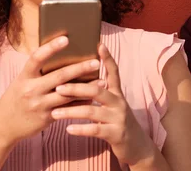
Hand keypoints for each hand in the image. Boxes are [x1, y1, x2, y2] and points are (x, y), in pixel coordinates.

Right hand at [0, 36, 101, 144]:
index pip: (36, 58)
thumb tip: (62, 54)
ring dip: (86, 88)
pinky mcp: (46, 118)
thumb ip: (38, 70)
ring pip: (67, 95)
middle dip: (79, 68)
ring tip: (103, 81)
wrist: (4, 125)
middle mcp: (31, 90)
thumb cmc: (18, 96)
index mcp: (24, 76)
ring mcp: (39, 105)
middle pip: (59, 77)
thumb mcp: (22, 81)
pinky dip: (81, 103)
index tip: (66, 38)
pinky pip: (68, 109)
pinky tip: (94, 98)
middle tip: (96, 62)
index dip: (51, 47)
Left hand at [51, 44, 156, 165]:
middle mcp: (119, 102)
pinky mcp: (115, 134)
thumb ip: (100, 91)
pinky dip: (81, 129)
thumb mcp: (113, 104)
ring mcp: (118, 118)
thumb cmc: (117, 120)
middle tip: (58, 87)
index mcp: (117, 93)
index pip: (113, 72)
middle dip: (76, 88)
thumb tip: (80, 77)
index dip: (107, 58)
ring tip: (55, 112)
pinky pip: (96, 130)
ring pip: (93, 111)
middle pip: (97, 90)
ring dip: (72, 111)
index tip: (99, 44)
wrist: (136, 145)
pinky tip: (67, 129)